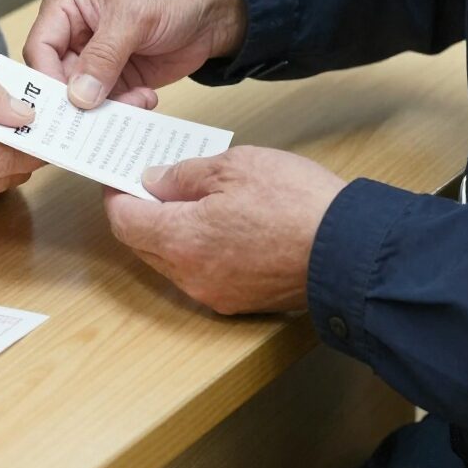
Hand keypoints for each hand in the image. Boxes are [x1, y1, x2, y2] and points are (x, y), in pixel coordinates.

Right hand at [24, 0, 248, 109]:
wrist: (216, 8)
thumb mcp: (133, 17)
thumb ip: (103, 57)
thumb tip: (77, 96)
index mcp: (66, 5)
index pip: (40, 48)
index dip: (46, 79)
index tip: (64, 106)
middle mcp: (74, 34)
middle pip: (56, 80)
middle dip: (78, 101)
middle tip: (94, 121)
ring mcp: (95, 60)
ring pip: (81, 100)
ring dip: (106, 108)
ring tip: (136, 103)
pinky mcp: (118, 80)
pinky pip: (108, 106)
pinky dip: (124, 110)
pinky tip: (146, 99)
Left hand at [103, 148, 346, 314]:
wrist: (350, 249)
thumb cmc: (295, 202)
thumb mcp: (234, 166)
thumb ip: (185, 174)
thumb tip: (154, 181)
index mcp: (182, 240)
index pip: (125, 222)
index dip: (118, 195)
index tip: (120, 175)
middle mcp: (191, 276)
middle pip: (144, 245)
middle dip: (142, 212)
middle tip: (153, 179)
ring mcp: (216, 293)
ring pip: (172, 261)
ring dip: (171, 231)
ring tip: (190, 196)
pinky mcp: (240, 301)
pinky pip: (201, 272)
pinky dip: (198, 247)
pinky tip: (218, 221)